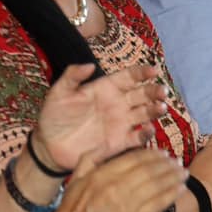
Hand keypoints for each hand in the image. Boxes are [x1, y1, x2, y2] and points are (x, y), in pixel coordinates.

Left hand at [32, 64, 170, 170]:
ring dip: (155, 110)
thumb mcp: (59, 93)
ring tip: (161, 108)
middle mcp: (118, 104)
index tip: (153, 70)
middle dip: (154, 91)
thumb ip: (72, 76)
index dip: (142, 72)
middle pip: (142, 94)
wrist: (49, 146)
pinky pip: (138, 138)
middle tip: (162, 91)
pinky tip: (149, 130)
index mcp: (106, 88)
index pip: (129, 77)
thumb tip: (89, 65)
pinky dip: (146, 135)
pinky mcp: (119, 142)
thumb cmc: (53, 116)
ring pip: (145, 114)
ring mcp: (120, 123)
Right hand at [44, 144, 186, 211]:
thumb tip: (103, 146)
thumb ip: (89, 160)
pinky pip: (158, 204)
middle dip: (167, 165)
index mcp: (102, 174)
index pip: (134, 159)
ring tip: (183, 174)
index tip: (162, 154)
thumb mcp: (74, 181)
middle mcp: (116, 186)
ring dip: (173, 177)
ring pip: (157, 185)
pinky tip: (180, 189)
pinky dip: (171, 195)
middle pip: (149, 170)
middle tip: (177, 162)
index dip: (152, 155)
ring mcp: (126, 204)